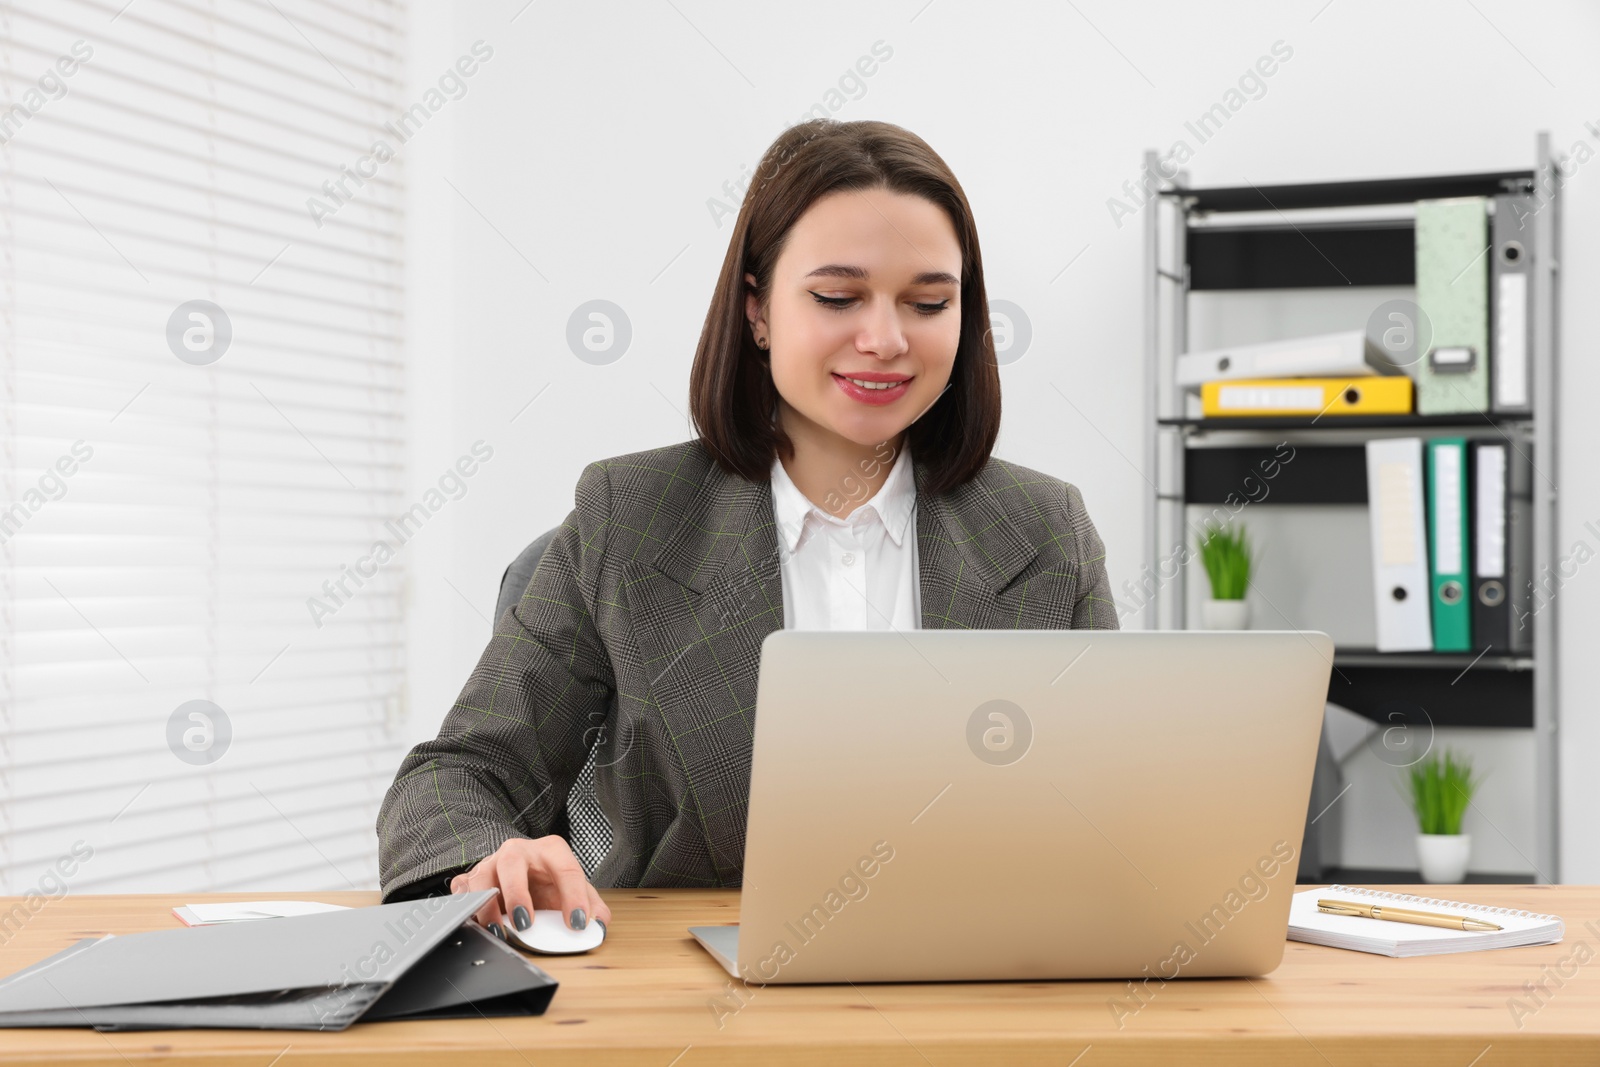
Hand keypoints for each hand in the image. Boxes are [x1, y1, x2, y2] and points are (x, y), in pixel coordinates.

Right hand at [449, 835, 610, 940]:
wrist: (523, 873)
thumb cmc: (549, 881)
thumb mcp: (574, 889)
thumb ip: (591, 905)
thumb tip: (599, 923)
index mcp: (550, 850)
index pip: (565, 868)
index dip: (573, 896)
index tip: (577, 923)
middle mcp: (518, 851)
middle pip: (512, 861)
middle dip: (517, 893)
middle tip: (525, 923)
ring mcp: (491, 863)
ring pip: (481, 876)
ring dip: (486, 906)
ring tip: (497, 930)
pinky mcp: (471, 879)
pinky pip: (461, 890)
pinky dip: (465, 907)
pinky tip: (474, 923)